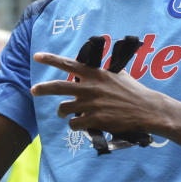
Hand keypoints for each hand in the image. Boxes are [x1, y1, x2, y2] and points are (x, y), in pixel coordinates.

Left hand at [30, 52, 164, 133]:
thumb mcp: (119, 75)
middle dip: (42, 88)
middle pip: (58, 87)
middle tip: (33, 90)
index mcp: (95, 74)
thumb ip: (104, 72)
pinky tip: (81, 124)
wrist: (147, 109)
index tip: (37, 56)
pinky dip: (75, 125)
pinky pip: (75, 124)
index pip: (68, 64)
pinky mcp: (95, 120)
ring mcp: (91, 104)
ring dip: (62, 112)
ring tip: (64, 114)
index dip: (51, 59)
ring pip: (64, 108)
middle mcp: (90, 87)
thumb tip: (99, 68)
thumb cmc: (134, 92)